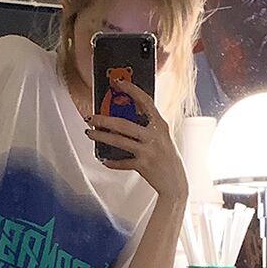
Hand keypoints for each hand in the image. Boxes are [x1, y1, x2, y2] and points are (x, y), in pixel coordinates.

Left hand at [85, 78, 188, 203]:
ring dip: (101, 136)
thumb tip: (126, 120)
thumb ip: (149, 128)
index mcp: (161, 126)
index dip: (132, 90)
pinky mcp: (143, 166)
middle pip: (125, 124)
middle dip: (105, 119)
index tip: (118, 83)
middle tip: (92, 117)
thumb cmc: (169, 161)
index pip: (146, 102)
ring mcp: (149, 151)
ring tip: (90, 133)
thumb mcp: (163, 139)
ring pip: (119, 141)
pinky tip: (104, 159)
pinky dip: (112, 162)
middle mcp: (155, 136)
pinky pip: (122, 162)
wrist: (176, 185)